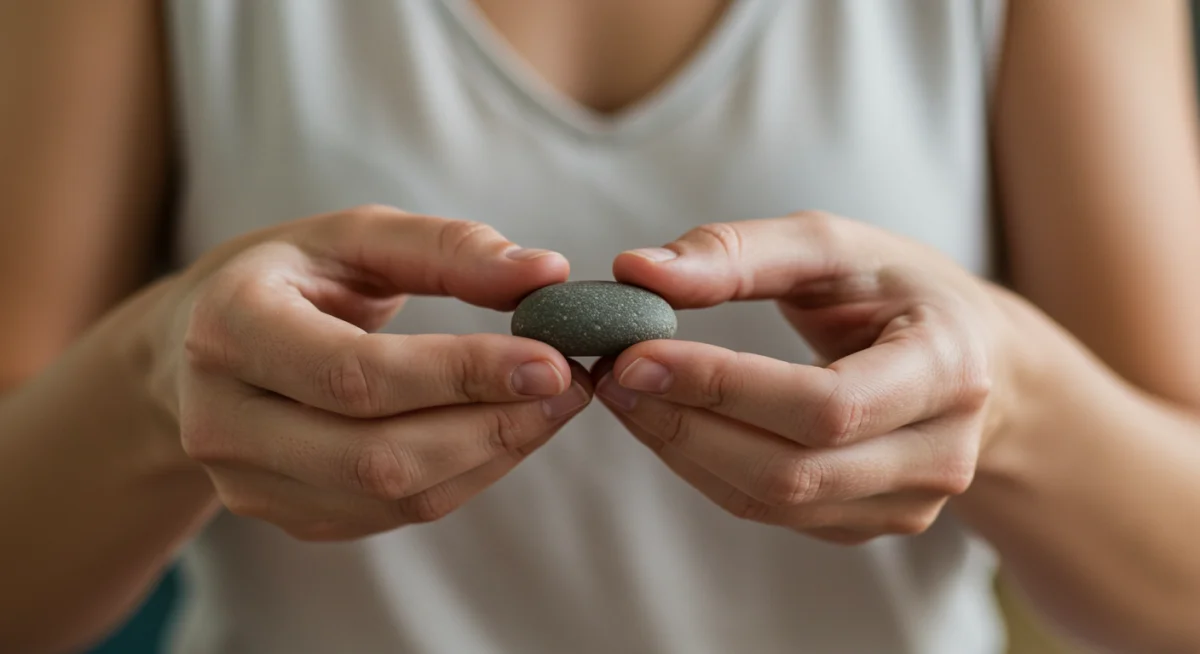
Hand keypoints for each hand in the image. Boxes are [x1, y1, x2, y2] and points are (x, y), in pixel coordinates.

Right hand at [147, 205, 591, 540]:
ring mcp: (248, 481)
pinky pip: (393, 514)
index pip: (356, 374)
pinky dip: (465, 475)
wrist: (200, 347)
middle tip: (570, 387)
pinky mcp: (285, 515)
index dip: (461, 375)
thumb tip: (547, 272)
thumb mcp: (353, 237)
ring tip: (552, 407)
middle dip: (491, 426)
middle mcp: (223, 418)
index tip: (552, 361)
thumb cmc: (292, 278)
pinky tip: (504, 432)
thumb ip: (447, 248)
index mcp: (230, 327)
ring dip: (491, 455)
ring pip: (392, 496)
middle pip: (376, 455)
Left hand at [593, 212, 1011, 543]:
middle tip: (611, 374)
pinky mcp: (870, 524)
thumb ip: (739, 252)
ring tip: (625, 394)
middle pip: (793, 470)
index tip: (633, 354)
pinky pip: (771, 512)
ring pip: (773, 500)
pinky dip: (705, 468)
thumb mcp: (834, 246)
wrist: (973, 360)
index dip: (722, 386)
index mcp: (949, 369)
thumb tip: (636, 272)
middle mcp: (940, 453)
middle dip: (685, 424)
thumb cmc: (898, 290)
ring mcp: (910, 503)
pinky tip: (667, 422)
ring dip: (682, 450)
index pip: (826, 405)